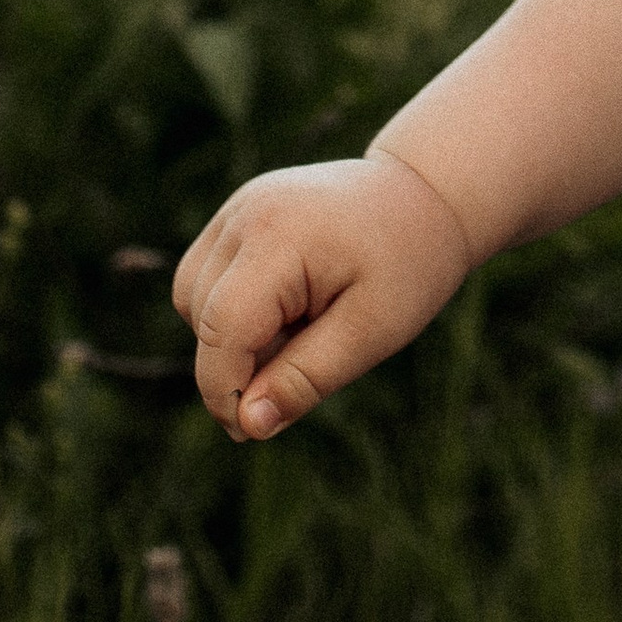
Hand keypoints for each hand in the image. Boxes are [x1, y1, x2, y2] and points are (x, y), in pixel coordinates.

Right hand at [172, 148, 473, 441]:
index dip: (225, 391)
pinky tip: (287, 310)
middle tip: (297, 376)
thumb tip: (247, 424)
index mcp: (278, 237)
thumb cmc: (409, 262)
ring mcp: (239, 206)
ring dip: (230, 335)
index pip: (222, 327)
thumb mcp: (372, 331)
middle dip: (232, 365)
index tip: (253, 429)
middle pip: (201, 315)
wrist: (429, 191)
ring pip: (192, 296)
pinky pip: (206, 275)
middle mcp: (246, 213)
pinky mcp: (240, 212)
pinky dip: (233, 308)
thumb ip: (306, 378)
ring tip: (300, 332)